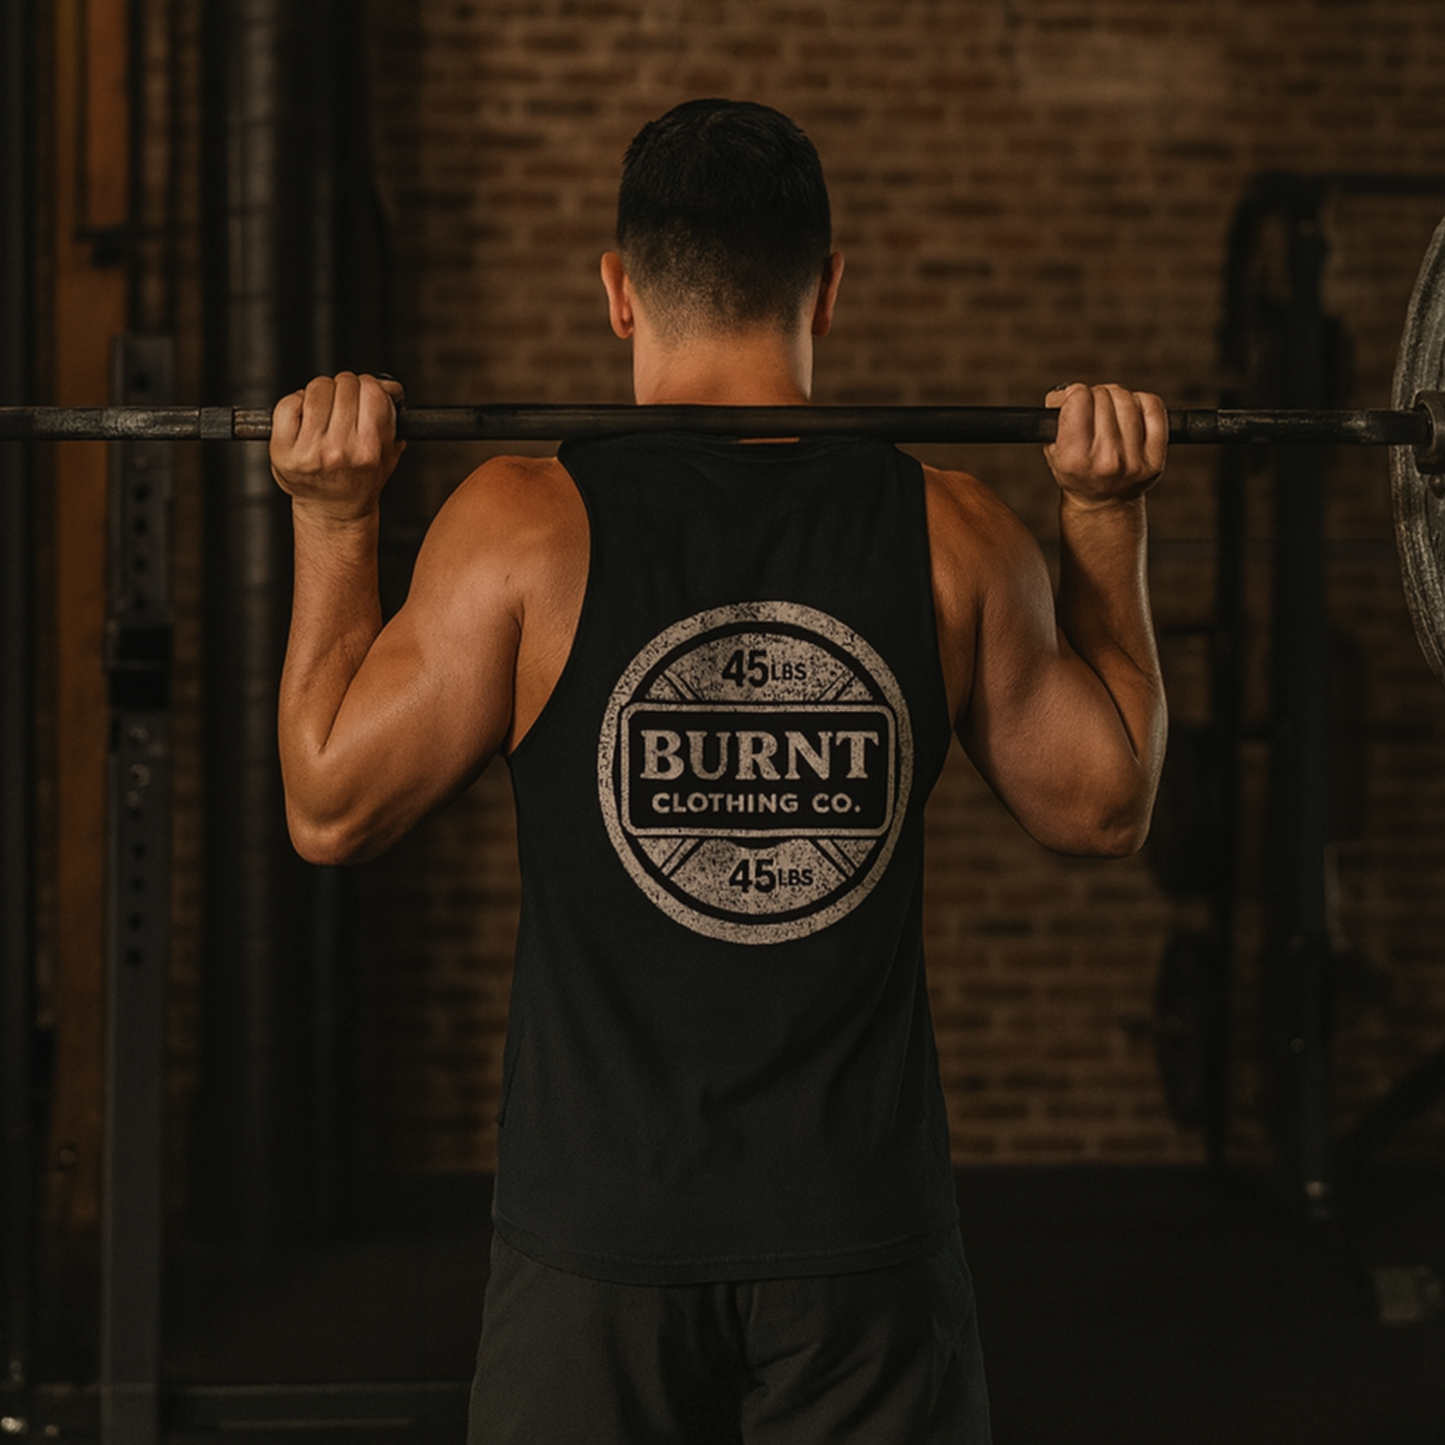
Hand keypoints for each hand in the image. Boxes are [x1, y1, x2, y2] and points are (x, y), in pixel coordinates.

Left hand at [270, 372, 405, 522]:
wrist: (333, 511)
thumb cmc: (359, 482)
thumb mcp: (388, 453)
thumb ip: (391, 418)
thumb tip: (388, 386)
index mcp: (369, 449)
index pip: (371, 390)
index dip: (369, 386)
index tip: (366, 393)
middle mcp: (339, 450)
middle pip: (343, 385)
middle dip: (344, 389)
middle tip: (344, 406)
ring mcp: (310, 450)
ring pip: (315, 390)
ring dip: (319, 394)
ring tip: (324, 414)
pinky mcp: (283, 449)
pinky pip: (288, 404)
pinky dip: (295, 404)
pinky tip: (304, 420)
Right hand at [1043, 383, 1166, 509]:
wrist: (1103, 503)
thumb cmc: (1077, 473)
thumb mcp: (1054, 451)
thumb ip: (1054, 419)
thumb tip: (1065, 392)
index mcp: (1075, 459)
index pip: (1079, 398)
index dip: (1073, 393)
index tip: (1072, 401)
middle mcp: (1106, 460)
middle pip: (1104, 396)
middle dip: (1095, 396)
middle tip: (1092, 411)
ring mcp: (1133, 460)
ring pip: (1128, 399)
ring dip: (1117, 399)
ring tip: (1111, 416)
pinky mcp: (1155, 457)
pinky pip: (1153, 407)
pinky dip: (1141, 402)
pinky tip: (1131, 415)